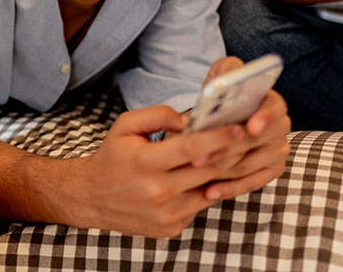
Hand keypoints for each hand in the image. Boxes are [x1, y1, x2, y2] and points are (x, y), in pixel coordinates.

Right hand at [75, 104, 257, 236]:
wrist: (92, 197)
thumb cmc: (113, 157)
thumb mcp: (125, 126)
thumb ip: (158, 115)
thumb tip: (191, 119)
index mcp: (146, 163)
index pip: (191, 149)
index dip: (218, 137)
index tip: (240, 127)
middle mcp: (158, 192)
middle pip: (208, 170)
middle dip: (233, 152)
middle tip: (250, 138)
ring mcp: (167, 213)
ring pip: (210, 190)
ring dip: (227, 173)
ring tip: (239, 155)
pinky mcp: (172, 227)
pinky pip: (200, 205)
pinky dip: (208, 190)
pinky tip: (211, 176)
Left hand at [190, 57, 291, 199]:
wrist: (219, 117)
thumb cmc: (220, 96)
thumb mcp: (220, 77)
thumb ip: (225, 73)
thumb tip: (208, 100)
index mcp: (269, 99)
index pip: (274, 108)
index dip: (264, 118)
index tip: (251, 127)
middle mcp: (279, 125)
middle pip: (260, 141)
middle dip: (228, 148)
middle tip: (200, 155)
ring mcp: (277, 149)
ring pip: (251, 163)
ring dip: (224, 169)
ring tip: (198, 171)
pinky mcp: (271, 169)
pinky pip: (253, 182)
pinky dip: (231, 188)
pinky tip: (210, 192)